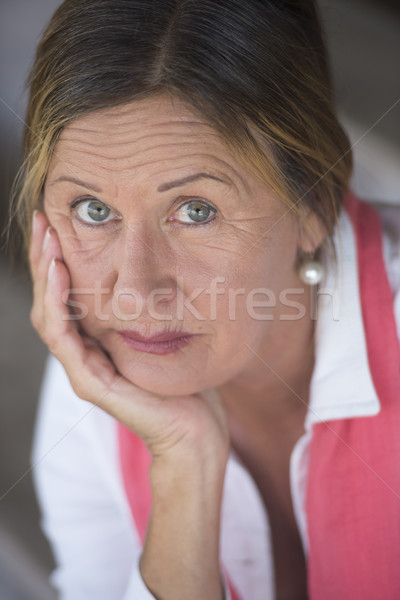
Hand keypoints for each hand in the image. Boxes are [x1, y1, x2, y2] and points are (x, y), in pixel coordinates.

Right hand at [29, 211, 229, 461]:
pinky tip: (59, 274)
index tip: (57, 224)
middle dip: (45, 259)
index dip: (58, 262)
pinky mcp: (90, 383)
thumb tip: (153, 275)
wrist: (193, 431)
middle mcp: (83, 355)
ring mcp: (83, 370)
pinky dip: (57, 303)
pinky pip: (63, 338)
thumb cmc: (183, 386)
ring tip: (48, 240)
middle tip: (43, 221)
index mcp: (96, 343)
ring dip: (46, 275)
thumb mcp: (164, 336)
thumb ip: (147, 313)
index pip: (66, 297)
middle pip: (51, 301)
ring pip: (49, 316)